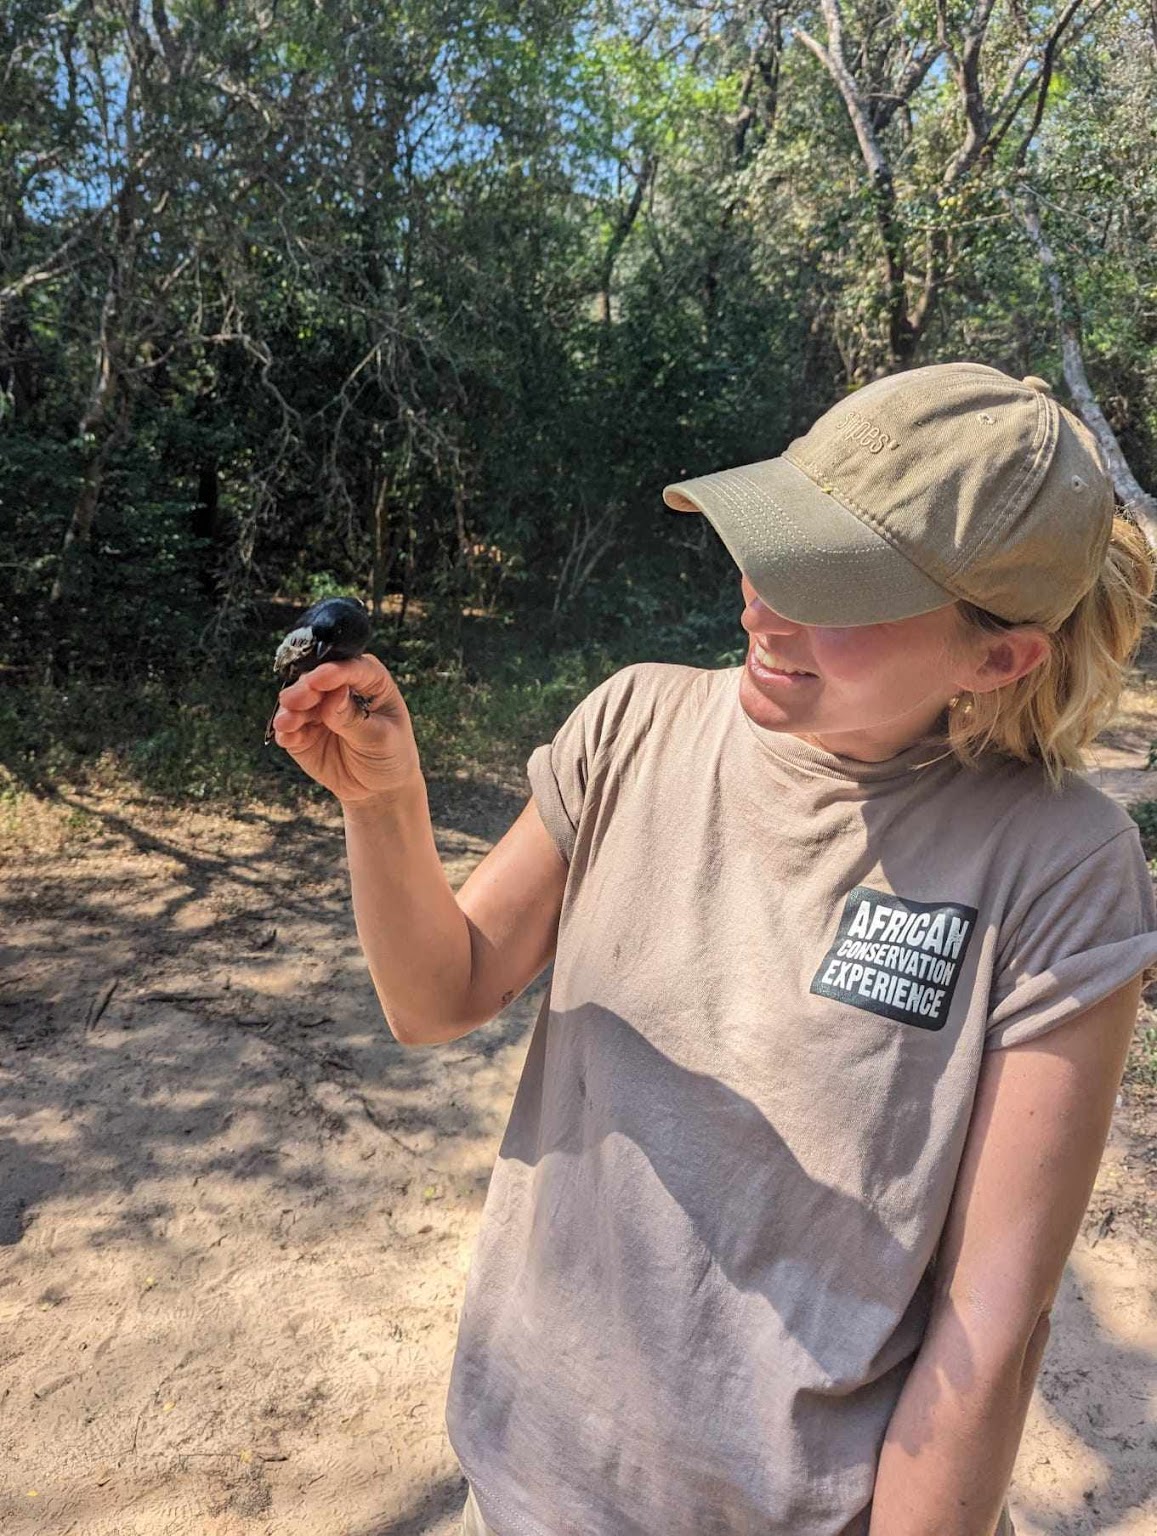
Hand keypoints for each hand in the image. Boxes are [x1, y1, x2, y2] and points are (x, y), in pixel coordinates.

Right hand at [269, 655, 422, 804]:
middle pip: (317, 680)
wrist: (379, 789)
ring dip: (290, 710)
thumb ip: (354, 718)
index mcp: (370, 682)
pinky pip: (289, 729)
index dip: (335, 672)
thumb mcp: (380, 738)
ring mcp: (318, 710)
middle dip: (305, 689)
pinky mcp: (302, 732)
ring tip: (287, 722)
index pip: (352, 669)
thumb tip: (333, 697)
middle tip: (295, 700)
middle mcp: (340, 690)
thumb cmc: (391, 755)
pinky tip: (287, 737)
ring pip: (298, 702)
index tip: (319, 678)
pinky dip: (286, 732)